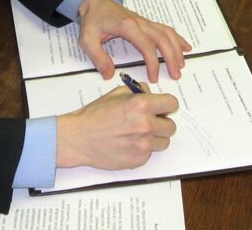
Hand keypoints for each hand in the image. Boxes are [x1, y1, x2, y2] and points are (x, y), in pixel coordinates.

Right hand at [55, 84, 178, 168]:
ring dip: (155, 138)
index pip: (172, 104)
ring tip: (137, 134)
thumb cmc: (94, 116)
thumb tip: (152, 94)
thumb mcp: (116, 94)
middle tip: (148, 122)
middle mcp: (145, 125)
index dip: (166, 105)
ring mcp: (143, 145)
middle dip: (161, 122)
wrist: (79, 138)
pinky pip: (150, 153)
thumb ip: (138, 91)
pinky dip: (143, 149)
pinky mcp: (139, 160)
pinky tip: (128, 144)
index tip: (162, 108)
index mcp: (141, 105)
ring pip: (164, 142)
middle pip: (171, 126)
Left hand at [76, 0, 191, 81]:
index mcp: (127, 26)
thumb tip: (109, 74)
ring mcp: (145, 21)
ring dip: (176, 49)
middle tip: (176, 75)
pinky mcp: (146, 22)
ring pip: (167, 33)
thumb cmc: (92, 21)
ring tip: (181, 65)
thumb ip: (98, 57)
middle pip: (162, 39)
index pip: (146, 46)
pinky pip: (165, 29)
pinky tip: (185, 47)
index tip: (153, 78)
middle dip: (171, 58)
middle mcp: (140, 22)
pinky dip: (177, 38)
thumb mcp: (87, 40)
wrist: (95, 2)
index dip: (153, 63)